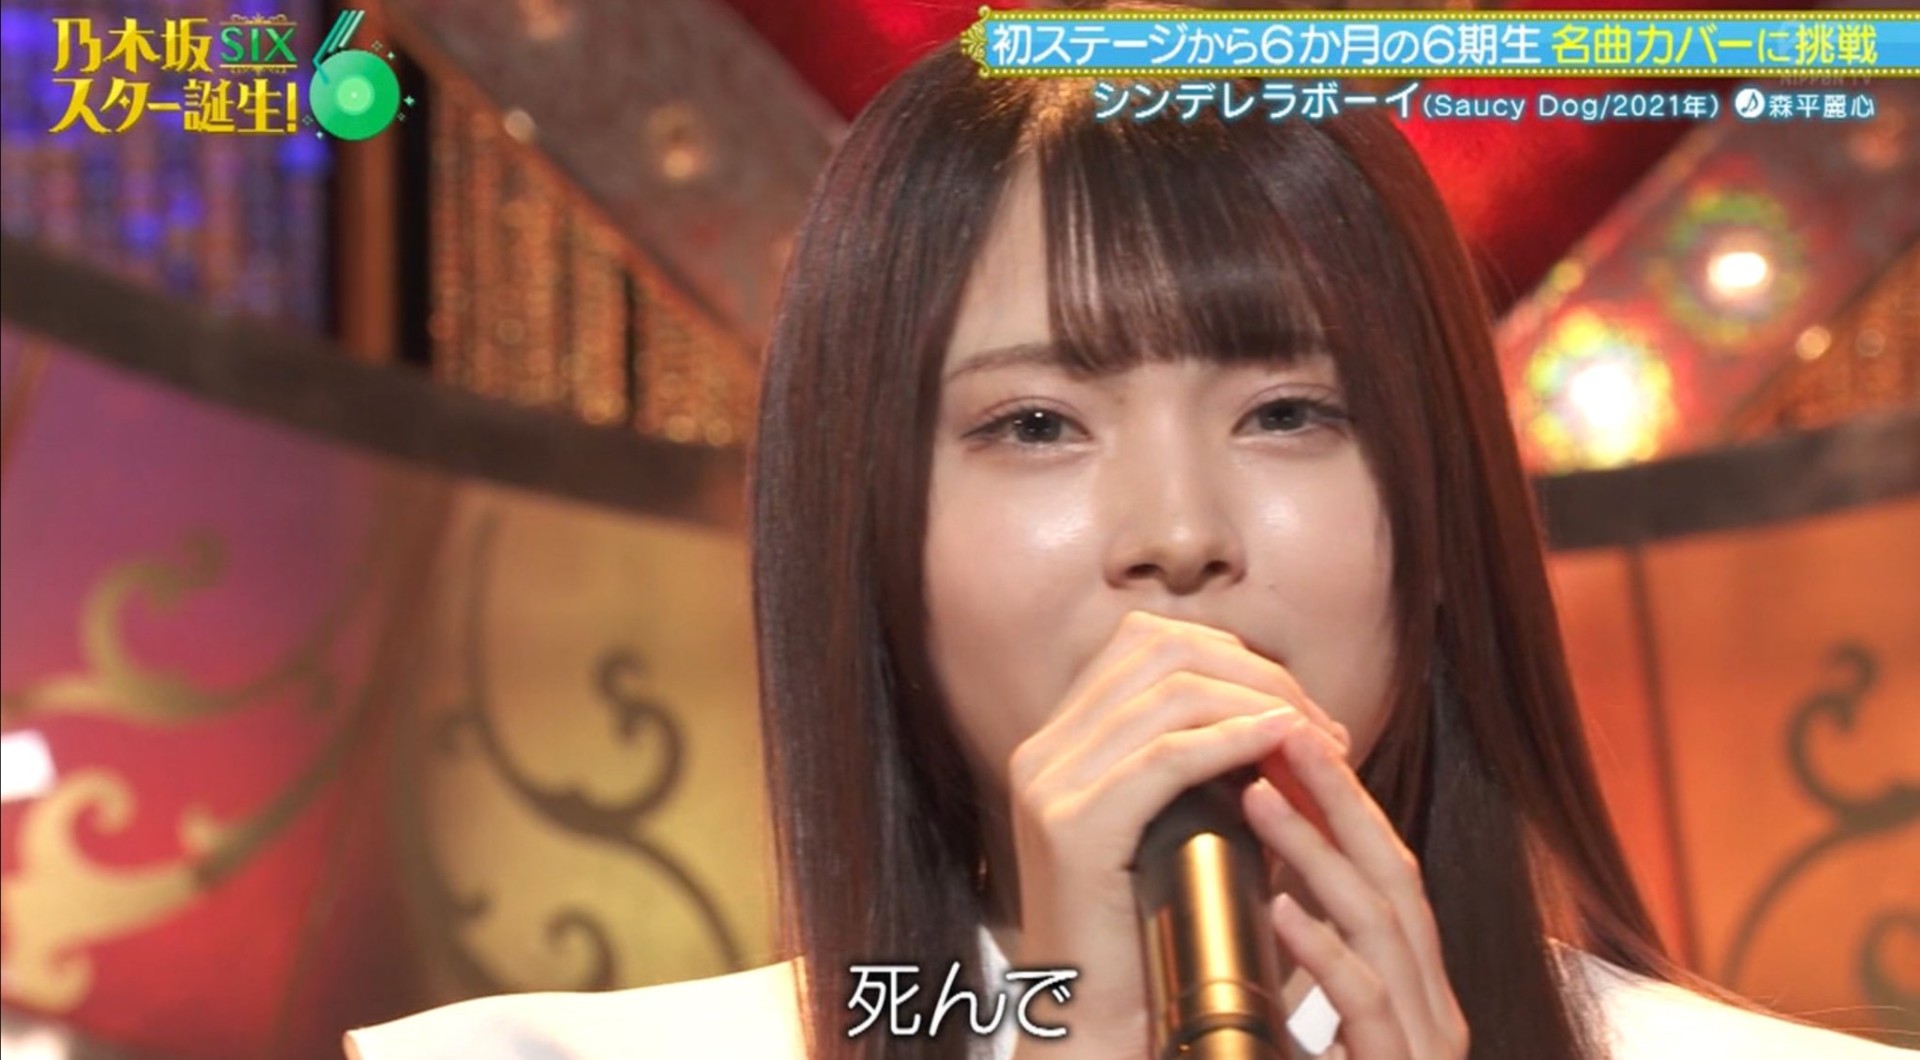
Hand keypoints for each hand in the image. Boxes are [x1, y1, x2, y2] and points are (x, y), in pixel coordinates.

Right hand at [1001, 609, 1350, 1056]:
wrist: (1097, 1026)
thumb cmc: (1152, 939)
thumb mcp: (1174, 830)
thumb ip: (1205, 766)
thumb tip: (1286, 714)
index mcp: (1058, 744)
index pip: (1145, 643)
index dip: (1232, 657)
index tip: (1298, 707)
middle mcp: (1042, 751)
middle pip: (1160, 650)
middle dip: (1256, 675)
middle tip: (1322, 726)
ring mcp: (1049, 786)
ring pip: (1170, 692)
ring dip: (1260, 704)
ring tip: (1318, 742)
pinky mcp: (1073, 829)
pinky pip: (1166, 756)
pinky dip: (1234, 740)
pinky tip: (1282, 745)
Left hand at [1244, 723, 1469, 1059]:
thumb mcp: (1317, 1028)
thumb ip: (1307, 965)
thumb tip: (1261, 886)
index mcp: (1414, 991)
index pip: (1383, 872)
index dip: (1338, 802)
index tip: (1283, 741)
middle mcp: (1431, 1011)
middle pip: (1392, 876)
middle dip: (1337, 797)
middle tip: (1281, 730)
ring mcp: (1423, 1044)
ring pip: (1378, 925)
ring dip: (1315, 852)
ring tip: (1258, 796)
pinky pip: (1365, 1004)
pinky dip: (1323, 951)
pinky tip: (1279, 911)